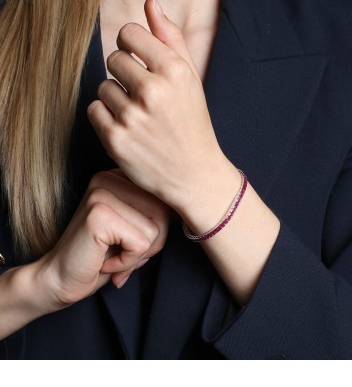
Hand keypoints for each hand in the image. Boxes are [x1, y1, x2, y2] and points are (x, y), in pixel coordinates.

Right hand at [36, 170, 169, 309]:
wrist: (60, 280)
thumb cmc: (101, 256)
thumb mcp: (135, 228)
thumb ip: (157, 214)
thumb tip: (188, 210)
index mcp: (119, 177)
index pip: (165, 197)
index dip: (158, 228)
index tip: (135, 241)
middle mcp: (109, 177)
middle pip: (164, 211)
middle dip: (152, 243)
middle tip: (124, 252)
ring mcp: (102, 192)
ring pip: (155, 229)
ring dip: (139, 254)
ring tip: (114, 255)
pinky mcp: (99, 214)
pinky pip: (141, 243)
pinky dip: (128, 262)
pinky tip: (106, 262)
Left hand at [87, 0, 234, 213]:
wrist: (194, 174)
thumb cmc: (192, 124)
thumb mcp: (190, 79)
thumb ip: (170, 38)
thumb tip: (149, 2)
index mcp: (173, 71)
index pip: (128, 33)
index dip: (131, 46)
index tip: (139, 60)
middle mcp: (152, 92)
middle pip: (113, 58)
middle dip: (125, 73)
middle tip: (142, 94)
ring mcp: (132, 118)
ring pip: (103, 87)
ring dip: (116, 98)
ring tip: (137, 115)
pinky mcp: (115, 140)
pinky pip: (94, 110)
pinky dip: (106, 118)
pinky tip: (126, 128)